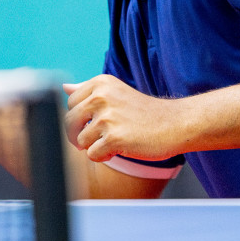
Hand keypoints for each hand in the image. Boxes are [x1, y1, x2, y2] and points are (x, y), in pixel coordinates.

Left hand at [64, 75, 186, 162]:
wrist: (175, 124)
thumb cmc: (144, 111)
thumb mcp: (116, 92)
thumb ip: (88, 90)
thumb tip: (64, 87)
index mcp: (99, 83)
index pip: (70, 105)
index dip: (80, 118)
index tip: (97, 122)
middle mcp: (101, 97)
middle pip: (70, 123)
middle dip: (82, 135)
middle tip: (103, 136)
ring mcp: (107, 117)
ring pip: (80, 141)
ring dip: (95, 146)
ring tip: (115, 140)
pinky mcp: (114, 138)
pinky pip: (92, 154)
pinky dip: (104, 156)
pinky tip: (119, 149)